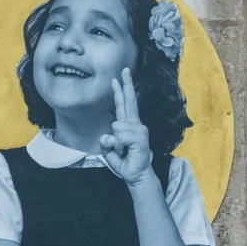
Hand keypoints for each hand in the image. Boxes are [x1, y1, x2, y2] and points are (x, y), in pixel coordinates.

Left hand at [100, 68, 156, 186]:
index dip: (121, 90)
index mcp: (128, 125)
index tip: (120, 76)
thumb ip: (106, 141)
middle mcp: (135, 124)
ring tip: (122, 150)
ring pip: (117, 125)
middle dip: (126, 85)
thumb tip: (109, 135)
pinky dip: (119, 145)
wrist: (135, 175)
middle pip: (129, 101)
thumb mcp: (109, 150)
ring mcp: (139, 130)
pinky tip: (126, 151)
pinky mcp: (140, 137)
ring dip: (115, 141)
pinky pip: (120, 135)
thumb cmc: (124, 162)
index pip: (124, 104)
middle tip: (124, 70)